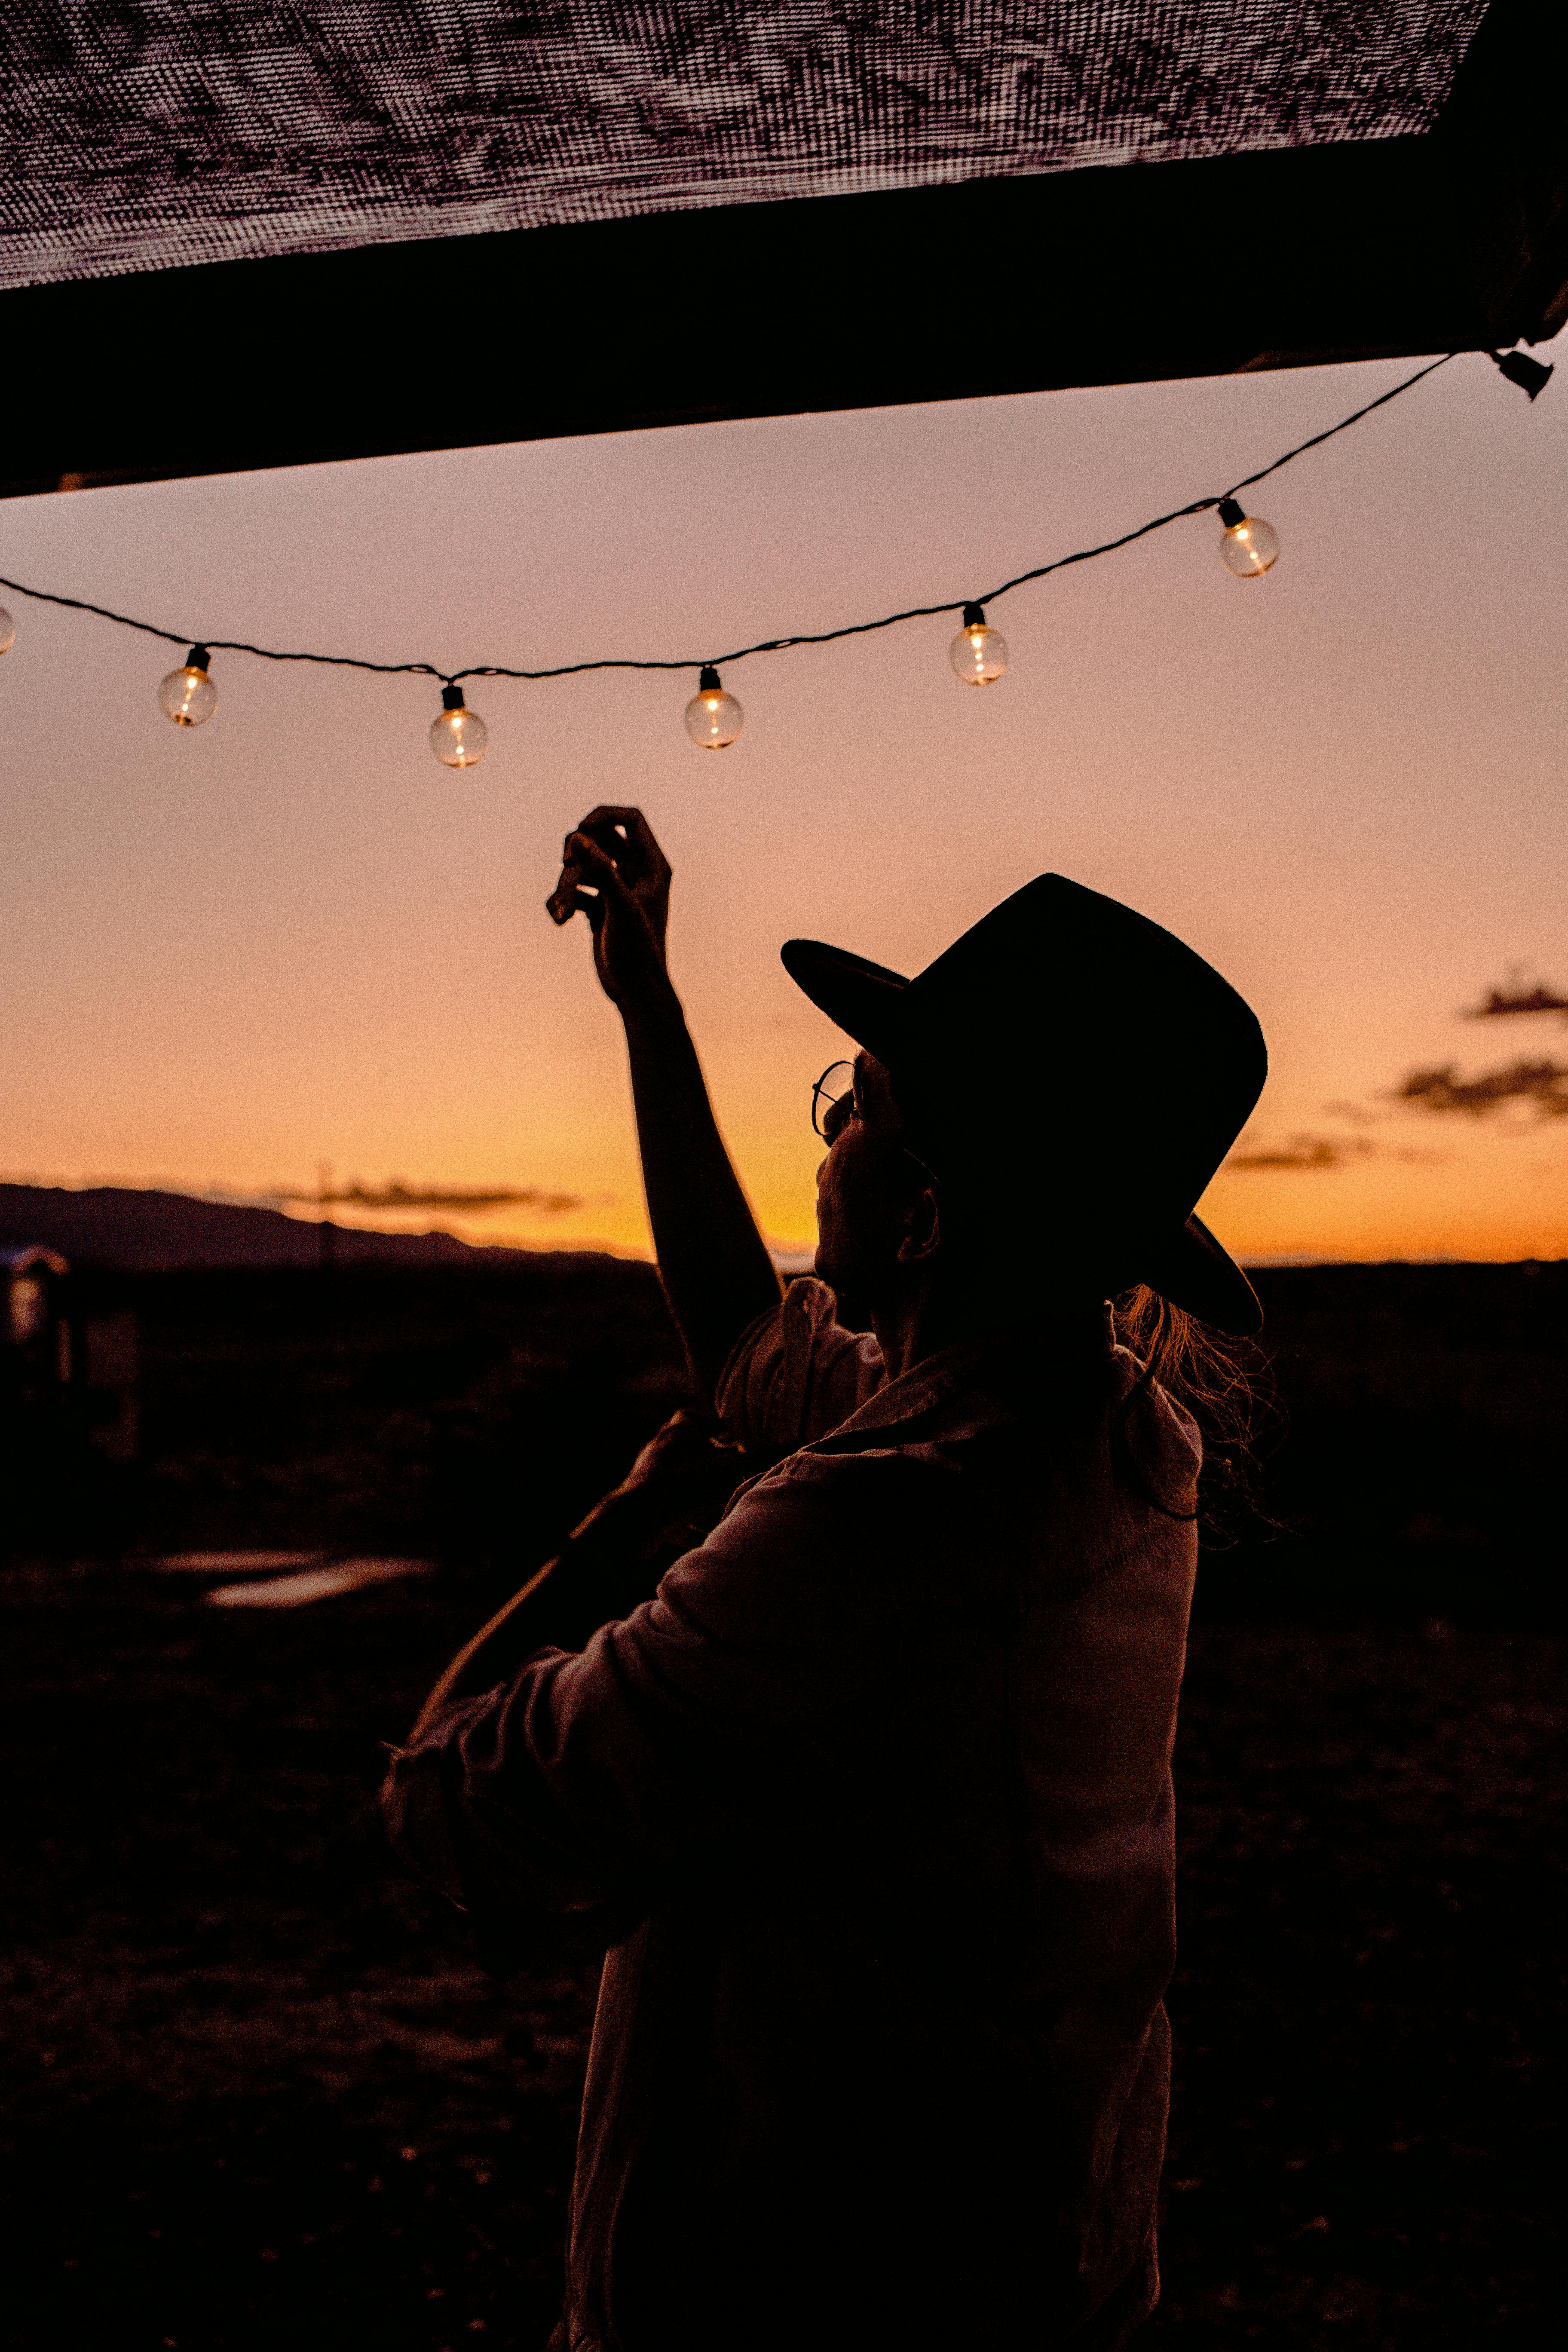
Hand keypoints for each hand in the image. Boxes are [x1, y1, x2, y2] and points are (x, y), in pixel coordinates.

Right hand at [546, 806, 671, 1009]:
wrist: (636, 992)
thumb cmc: (637, 951)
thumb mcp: (618, 906)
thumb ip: (599, 869)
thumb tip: (577, 837)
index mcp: (652, 866)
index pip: (630, 819)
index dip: (602, 817)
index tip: (580, 832)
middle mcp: (636, 874)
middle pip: (599, 838)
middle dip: (577, 852)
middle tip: (567, 864)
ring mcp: (617, 890)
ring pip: (582, 867)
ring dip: (566, 885)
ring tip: (563, 913)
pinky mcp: (600, 909)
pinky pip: (575, 891)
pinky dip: (563, 901)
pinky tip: (561, 920)